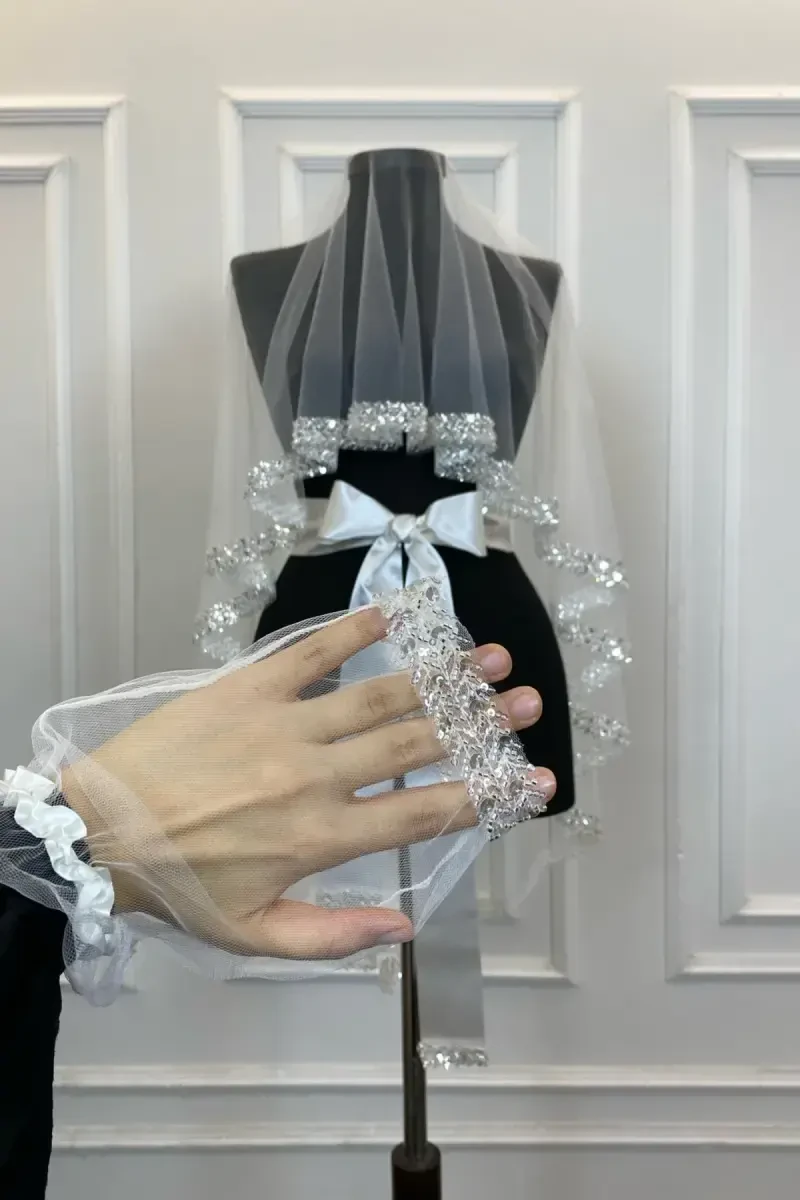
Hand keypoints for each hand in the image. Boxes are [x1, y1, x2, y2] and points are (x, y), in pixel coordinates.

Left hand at [64, 607, 554, 959]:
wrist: (97, 830)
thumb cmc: (178, 885)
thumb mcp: (252, 935)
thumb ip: (333, 934)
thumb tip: (406, 927)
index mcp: (322, 838)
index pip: (423, 815)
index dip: (488, 797)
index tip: (535, 782)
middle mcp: (315, 776)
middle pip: (414, 745)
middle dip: (479, 725)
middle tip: (529, 702)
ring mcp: (284, 725)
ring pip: (377, 696)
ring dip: (438, 676)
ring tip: (487, 658)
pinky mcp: (249, 687)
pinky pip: (312, 654)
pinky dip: (354, 631)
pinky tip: (396, 612)